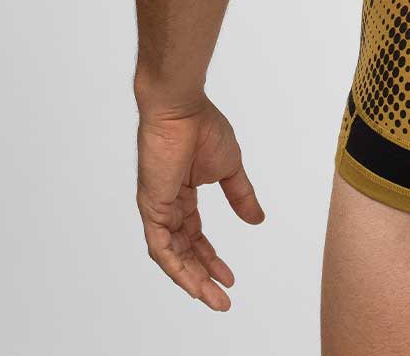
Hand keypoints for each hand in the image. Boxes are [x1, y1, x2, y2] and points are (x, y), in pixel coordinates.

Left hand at [135, 95, 264, 310]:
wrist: (182, 109)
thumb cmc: (203, 127)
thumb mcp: (230, 168)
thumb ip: (240, 195)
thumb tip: (257, 219)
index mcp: (183, 195)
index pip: (194, 236)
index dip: (210, 258)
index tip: (229, 278)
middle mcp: (167, 206)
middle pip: (184, 252)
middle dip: (203, 277)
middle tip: (222, 300)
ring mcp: (157, 208)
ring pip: (172, 256)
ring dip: (191, 279)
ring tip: (212, 298)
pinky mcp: (152, 207)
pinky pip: (161, 247)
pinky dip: (176, 267)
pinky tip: (192, 283)